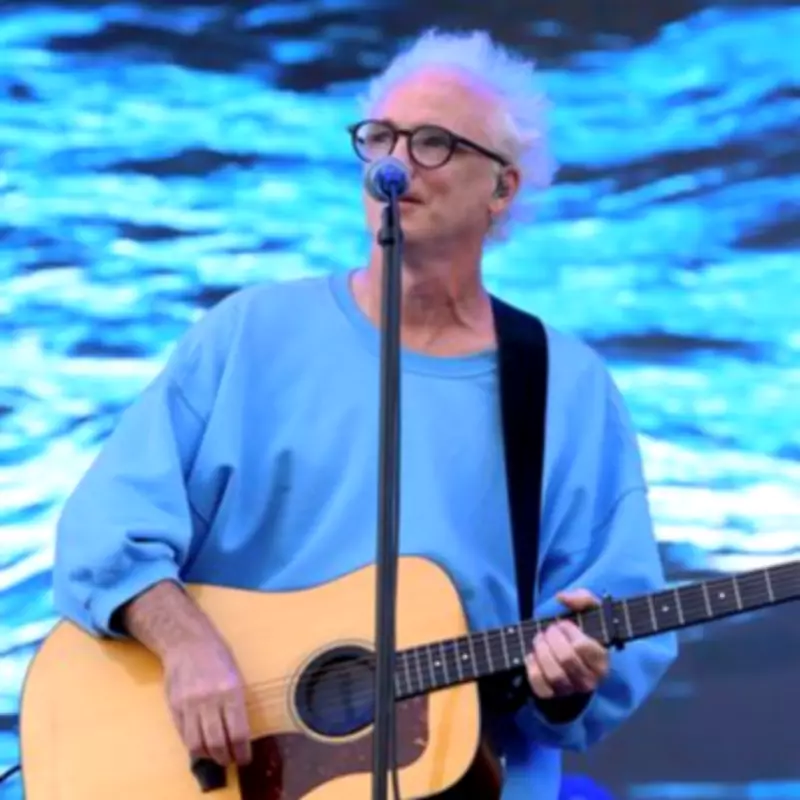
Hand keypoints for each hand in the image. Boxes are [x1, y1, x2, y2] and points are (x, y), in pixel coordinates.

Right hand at [163, 635, 252, 767]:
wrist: (187, 642)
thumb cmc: (217, 656)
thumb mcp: (236, 675)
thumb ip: (236, 702)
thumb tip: (240, 732)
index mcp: (230, 690)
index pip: (238, 732)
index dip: (242, 751)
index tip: (245, 758)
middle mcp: (209, 700)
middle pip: (217, 742)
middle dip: (226, 757)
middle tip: (231, 759)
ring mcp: (189, 705)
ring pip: (197, 744)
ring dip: (208, 756)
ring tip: (216, 755)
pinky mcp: (174, 707)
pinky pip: (184, 736)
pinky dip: (194, 745)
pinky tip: (202, 745)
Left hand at [525, 589, 608, 699]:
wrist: (574, 654)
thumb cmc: (584, 631)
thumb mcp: (590, 610)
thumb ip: (582, 598)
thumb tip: (561, 597)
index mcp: (601, 661)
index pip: (582, 647)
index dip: (568, 631)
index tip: (563, 624)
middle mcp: (590, 680)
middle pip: (566, 658)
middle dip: (552, 638)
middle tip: (549, 630)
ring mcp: (571, 690)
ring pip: (554, 674)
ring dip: (541, 651)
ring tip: (540, 639)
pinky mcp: (553, 695)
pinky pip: (540, 686)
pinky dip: (532, 668)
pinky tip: (533, 655)